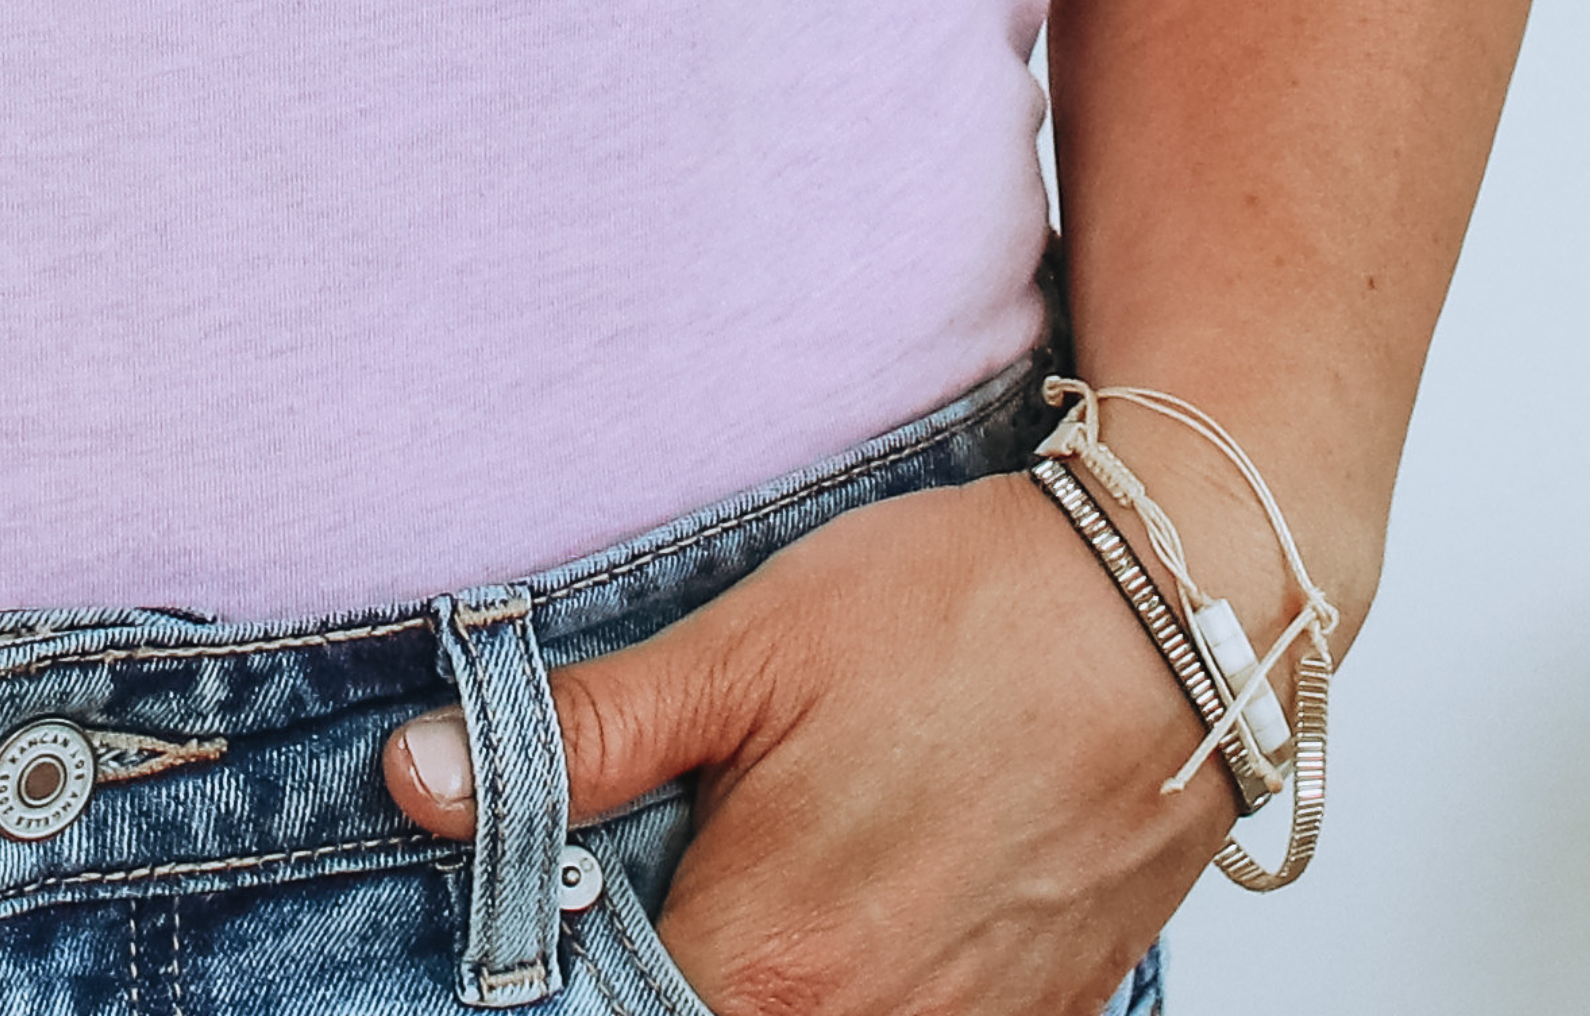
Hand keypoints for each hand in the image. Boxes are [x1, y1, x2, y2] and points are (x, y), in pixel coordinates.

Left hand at [383, 475, 1236, 1015]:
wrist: (1176, 622)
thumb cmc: (963, 613)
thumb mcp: (751, 644)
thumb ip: (584, 732)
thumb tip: (413, 779)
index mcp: (769, 959)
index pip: (612, 1011)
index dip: (563, 968)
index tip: (555, 897)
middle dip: (666, 969)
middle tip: (662, 869)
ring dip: (770, 976)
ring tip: (770, 873)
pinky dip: (867, 988)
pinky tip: (864, 904)